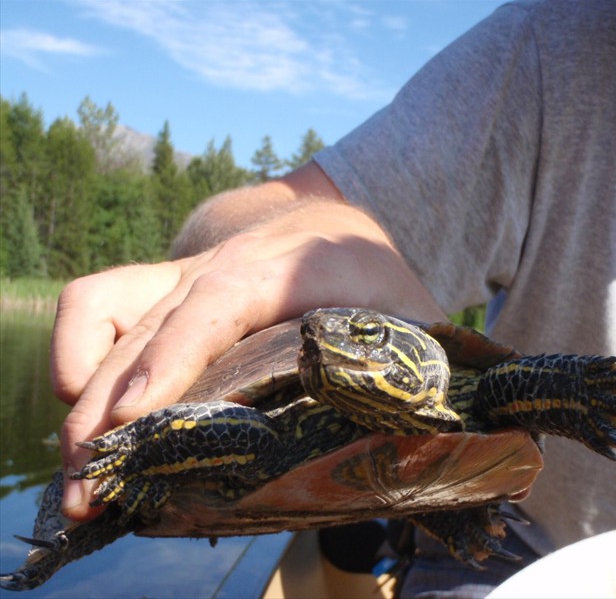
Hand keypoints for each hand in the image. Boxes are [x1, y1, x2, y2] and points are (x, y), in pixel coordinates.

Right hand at [53, 167, 444, 519]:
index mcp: (293, 265)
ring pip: (108, 314)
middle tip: (92, 494)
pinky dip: (81, 352)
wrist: (335, 224)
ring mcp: (186, 273)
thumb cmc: (377, 279)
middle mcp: (227, 263)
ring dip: (83, 390)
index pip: (221, 302)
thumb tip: (432, 433)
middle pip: (151, 326)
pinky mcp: (164, 288)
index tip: (139, 416)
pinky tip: (91, 408)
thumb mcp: (410, 316)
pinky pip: (99, 303)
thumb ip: (419, 364)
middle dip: (108, 410)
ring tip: (82, 466)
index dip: (177, 356)